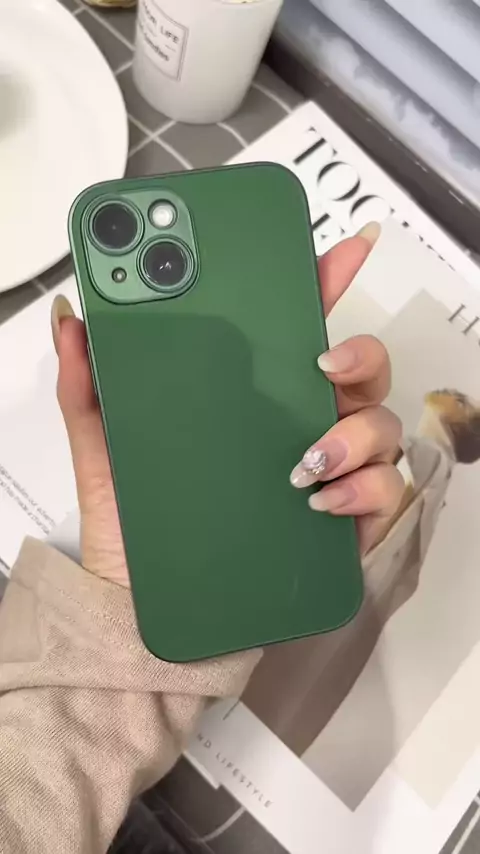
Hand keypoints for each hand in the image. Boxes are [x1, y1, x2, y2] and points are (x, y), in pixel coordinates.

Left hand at [51, 223, 402, 586]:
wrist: (144, 603)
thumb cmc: (134, 520)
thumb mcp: (104, 446)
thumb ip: (89, 384)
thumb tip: (73, 321)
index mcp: (253, 394)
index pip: (297, 326)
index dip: (325, 282)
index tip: (343, 250)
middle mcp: (299, 423)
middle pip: (362, 371)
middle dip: (361, 354)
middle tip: (324, 364)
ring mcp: (328, 471)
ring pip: (381, 426)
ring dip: (355, 434)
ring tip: (305, 458)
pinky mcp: (342, 521)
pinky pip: (383, 492)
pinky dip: (361, 490)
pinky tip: (316, 500)